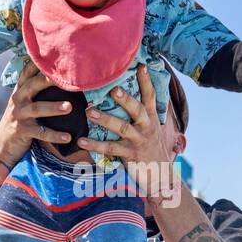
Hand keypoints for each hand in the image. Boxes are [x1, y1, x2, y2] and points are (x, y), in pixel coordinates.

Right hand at [0, 60, 73, 186]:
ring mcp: (19, 115)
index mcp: (20, 91)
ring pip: (37, 109)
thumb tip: (55, 75)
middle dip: (48, 80)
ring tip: (70, 107)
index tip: (53, 55)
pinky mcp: (21, 131)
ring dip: (54, 108)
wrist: (3, 145)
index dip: (38, 63)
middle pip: (33, 86)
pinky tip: (67, 137)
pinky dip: (54, 135)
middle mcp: (18, 100)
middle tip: (66, 77)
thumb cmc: (19, 121)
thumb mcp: (23, 103)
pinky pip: (40, 133)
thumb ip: (33, 90)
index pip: (28, 72)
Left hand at [77, 64, 177, 200]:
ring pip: (122, 128)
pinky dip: (94, 145)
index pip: (150, 96)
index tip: (141, 65)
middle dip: (126, 99)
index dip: (146, 81)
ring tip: (89, 112)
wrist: (160, 176)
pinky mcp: (129, 155)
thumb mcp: (151, 127)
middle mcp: (146, 127)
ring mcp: (138, 141)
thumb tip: (128, 92)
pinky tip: (81, 141)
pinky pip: (110, 149)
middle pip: (137, 110)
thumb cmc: (151, 147)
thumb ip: (142, 112)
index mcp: (151, 118)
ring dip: (105, 119)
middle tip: (113, 89)